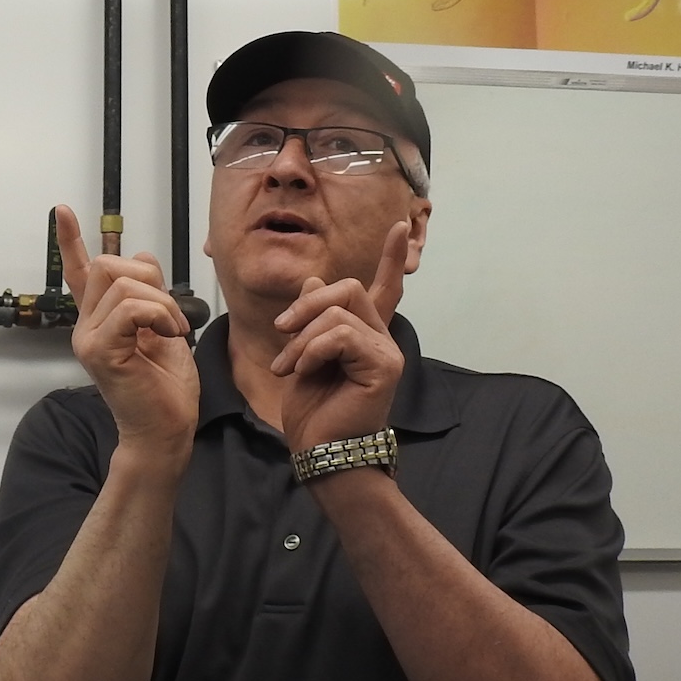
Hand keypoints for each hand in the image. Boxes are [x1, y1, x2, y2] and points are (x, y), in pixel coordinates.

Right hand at [57, 206, 198, 462]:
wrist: (165, 432)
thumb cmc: (166, 390)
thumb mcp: (164, 328)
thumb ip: (149, 295)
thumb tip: (142, 256)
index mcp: (100, 320)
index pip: (81, 273)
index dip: (71, 241)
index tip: (62, 211)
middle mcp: (87, 327)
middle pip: (111, 265)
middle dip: (151, 280)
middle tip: (169, 317)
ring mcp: (89, 339)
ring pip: (125, 284)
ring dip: (163, 303)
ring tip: (172, 332)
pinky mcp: (100, 351)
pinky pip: (131, 308)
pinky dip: (159, 315)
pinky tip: (167, 336)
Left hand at [269, 222, 409, 457]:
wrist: (322, 453)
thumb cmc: (313, 414)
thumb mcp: (302, 358)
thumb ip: (311, 322)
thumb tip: (311, 283)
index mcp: (364, 336)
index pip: (384, 289)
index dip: (391, 259)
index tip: (399, 227)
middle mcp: (381, 339)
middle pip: (347, 288)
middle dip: (306, 305)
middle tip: (281, 332)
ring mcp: (386, 352)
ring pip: (338, 311)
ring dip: (302, 337)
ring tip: (289, 368)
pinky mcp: (383, 366)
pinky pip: (340, 335)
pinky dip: (312, 350)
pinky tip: (303, 372)